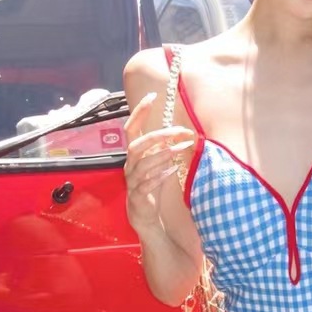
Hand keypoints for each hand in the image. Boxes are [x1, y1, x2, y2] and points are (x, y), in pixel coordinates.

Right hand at [123, 92, 196, 232]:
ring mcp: (132, 181)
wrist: (144, 216)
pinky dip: (160, 176)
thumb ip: (163, 147)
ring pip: (142, 164)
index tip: (152, 95)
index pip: (131, 127)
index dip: (139, 111)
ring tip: (180, 149)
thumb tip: (176, 130)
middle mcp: (130, 165)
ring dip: (162, 154)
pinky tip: (173, 170)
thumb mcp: (157, 163)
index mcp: (134, 154)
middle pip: (136, 145)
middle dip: (157, 136)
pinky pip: (146, 184)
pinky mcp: (138, 196)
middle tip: (179, 131)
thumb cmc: (152, 185)